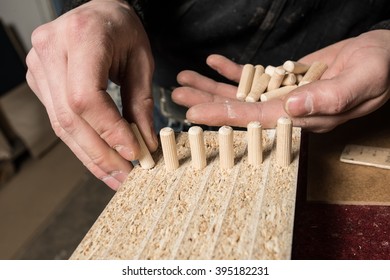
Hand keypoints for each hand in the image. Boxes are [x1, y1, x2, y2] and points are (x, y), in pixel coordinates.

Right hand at [26, 0, 157, 189]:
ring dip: (90, 155)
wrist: (97, 12)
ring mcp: (39, 66)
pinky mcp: (39, 80)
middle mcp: (51, 51)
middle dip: (99, 154)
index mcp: (82, 37)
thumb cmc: (122, 29)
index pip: (87, 98)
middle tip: (124, 176)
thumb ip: (142, 102)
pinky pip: (60, 119)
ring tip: (114, 175)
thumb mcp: (142, 60)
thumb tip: (145, 144)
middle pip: (70, 118)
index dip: (109, 131)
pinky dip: (81, 142)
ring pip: (61, 125)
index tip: (133, 153)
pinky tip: (100, 157)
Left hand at [172, 30, 389, 131]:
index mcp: (303, 116)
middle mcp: (287, 109)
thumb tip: (293, 106)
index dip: (225, 118)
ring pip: (240, 92)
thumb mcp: (362, 82)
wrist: (383, 55)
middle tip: (177, 98)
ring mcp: (282, 93)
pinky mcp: (282, 78)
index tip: (196, 115)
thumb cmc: (379, 70)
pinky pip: (252, 74)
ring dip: (211, 86)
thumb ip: (330, 97)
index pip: (257, 120)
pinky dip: (232, 68)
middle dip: (207, 103)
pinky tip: (212, 62)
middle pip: (239, 108)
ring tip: (184, 81)